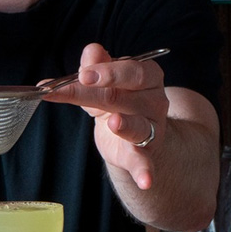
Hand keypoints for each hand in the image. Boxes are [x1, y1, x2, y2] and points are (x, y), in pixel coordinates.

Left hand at [42, 43, 170, 191]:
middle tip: (76, 85)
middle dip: (99, 90)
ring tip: (113, 122)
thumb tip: (92, 50)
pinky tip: (146, 181)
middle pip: (123, 95)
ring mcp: (153, 128)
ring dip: (126, 125)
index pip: (129, 70)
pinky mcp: (146, 153)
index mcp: (147, 76)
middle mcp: (155, 100)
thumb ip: (97, 66)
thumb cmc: (118, 101)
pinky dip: (145, 172)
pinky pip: (145, 162)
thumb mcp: (105, 82)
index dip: (107, 70)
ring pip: (137, 125)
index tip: (82, 73)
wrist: (135, 135)